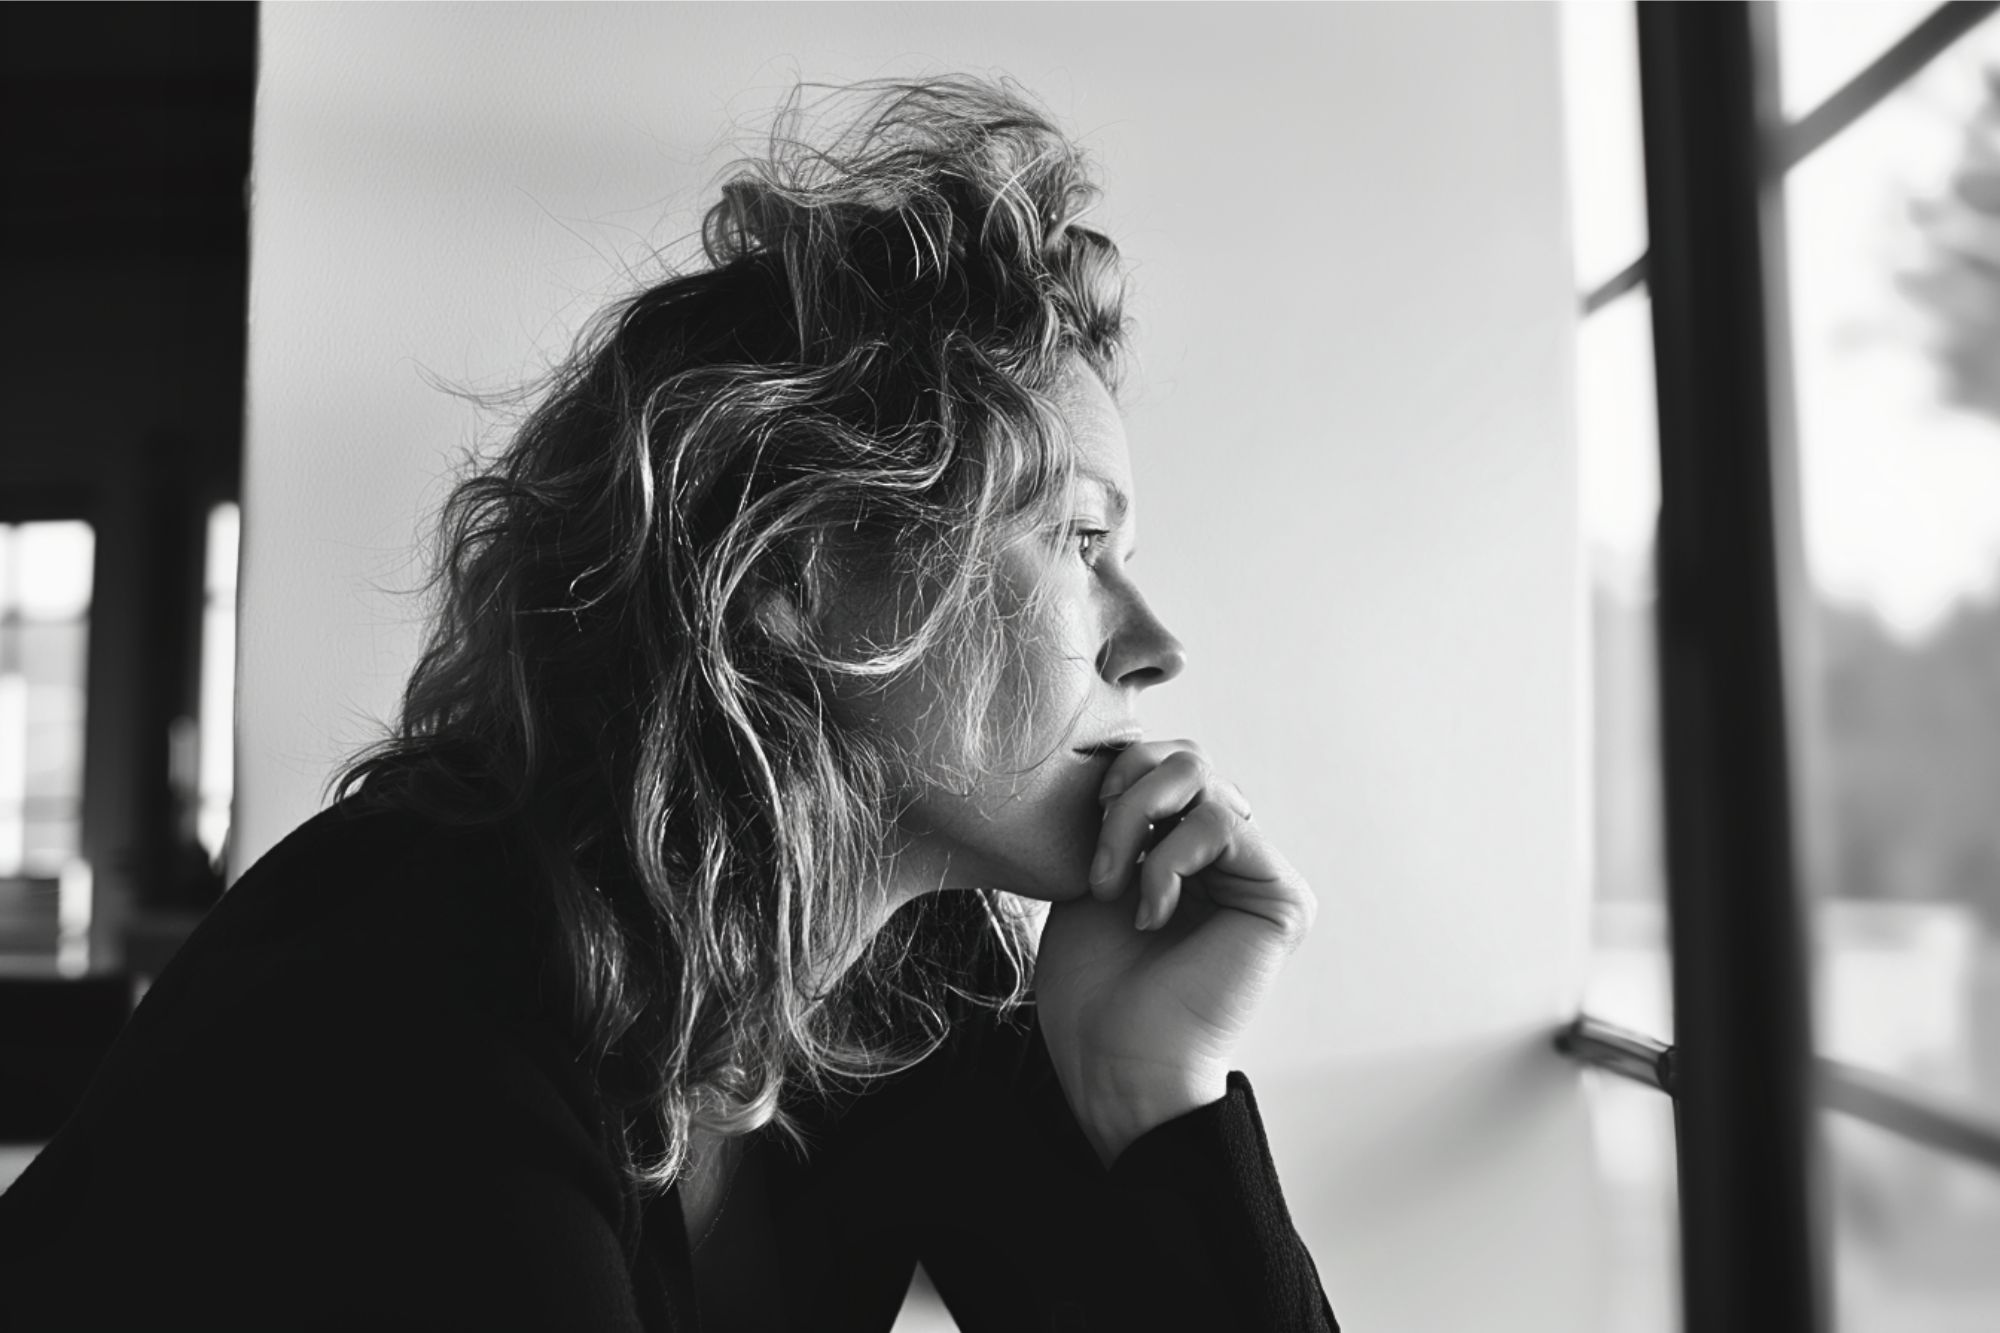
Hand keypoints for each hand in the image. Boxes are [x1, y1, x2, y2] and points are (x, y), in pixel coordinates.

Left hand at [1032, 740, 1316, 1166]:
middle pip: (1186, 755)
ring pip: (1201, 778)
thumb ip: (1115, 816)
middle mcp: (1226, 855)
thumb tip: (1116, 748)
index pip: (1163, 760)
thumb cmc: (1092, 986)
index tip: (1078, 814)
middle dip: (1125, 790)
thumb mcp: (1090, 875)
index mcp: (1182, 847)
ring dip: (1135, 825)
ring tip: (1112, 889)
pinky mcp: (1281, 898)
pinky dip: (1169, 860)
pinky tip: (1151, 914)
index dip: (1116, 767)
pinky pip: (1223, 824)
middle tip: (1096, 859)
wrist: (1113, 1061)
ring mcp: (1256, 874)